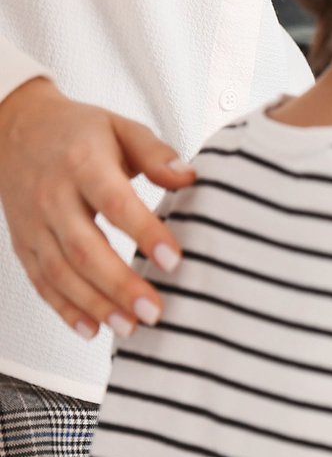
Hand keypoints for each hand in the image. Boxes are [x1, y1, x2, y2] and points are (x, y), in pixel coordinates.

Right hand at [0, 77, 194, 339]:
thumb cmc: (79, 132)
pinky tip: (92, 329)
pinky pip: (41, 281)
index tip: (174, 260)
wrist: (15, 127)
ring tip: (130, 328)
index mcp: (82, 164)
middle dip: (119, 284)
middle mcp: (52, 196)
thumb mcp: (121, 128)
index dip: (144, 232)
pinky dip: (64, 308)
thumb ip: (156, 153)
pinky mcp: (24, 242)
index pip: (115, 202)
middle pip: (84, 247)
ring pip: (60, 271)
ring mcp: (33, 223)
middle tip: (155, 310)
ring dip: (95, 304)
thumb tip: (189, 177)